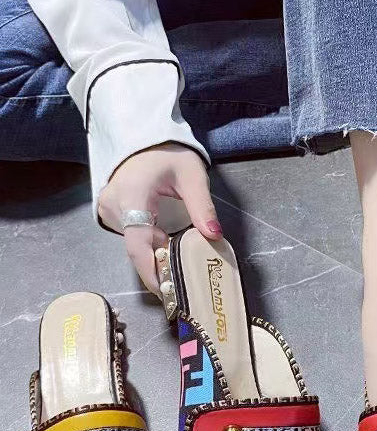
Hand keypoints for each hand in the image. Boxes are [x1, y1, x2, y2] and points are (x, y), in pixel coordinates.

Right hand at [98, 143, 221, 294]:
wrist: (144, 139)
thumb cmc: (168, 154)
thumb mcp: (192, 175)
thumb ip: (203, 206)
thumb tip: (214, 236)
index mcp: (133, 195)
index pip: (138, 244)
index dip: (151, 271)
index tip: (167, 291)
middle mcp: (114, 204)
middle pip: (136, 249)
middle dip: (158, 269)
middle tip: (181, 287)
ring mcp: (109, 209)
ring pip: (134, 245)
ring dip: (155, 257)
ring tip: (178, 269)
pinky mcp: (110, 212)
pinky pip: (131, 237)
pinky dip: (149, 246)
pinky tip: (165, 250)